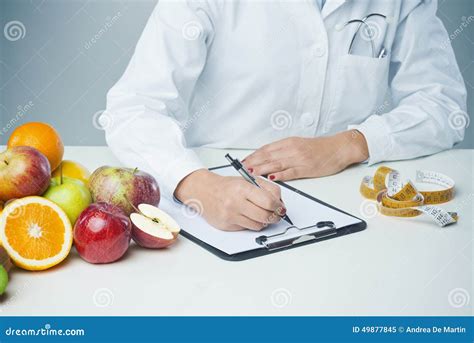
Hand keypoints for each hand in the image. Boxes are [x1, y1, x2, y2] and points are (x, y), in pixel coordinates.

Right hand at [174, 169, 285, 230]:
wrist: (204, 191)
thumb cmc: (227, 186)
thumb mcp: (248, 180)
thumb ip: (267, 189)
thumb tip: (280, 203)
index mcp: (243, 188)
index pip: (269, 202)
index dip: (278, 206)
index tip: (280, 207)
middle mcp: (236, 203)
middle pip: (265, 216)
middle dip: (274, 216)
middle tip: (276, 214)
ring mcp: (230, 215)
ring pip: (258, 225)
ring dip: (263, 221)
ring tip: (260, 214)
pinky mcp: (227, 225)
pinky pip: (247, 228)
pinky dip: (251, 224)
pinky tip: (247, 216)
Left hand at [243, 130, 368, 180]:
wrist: (338, 148)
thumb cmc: (319, 148)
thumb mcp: (299, 144)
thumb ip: (284, 150)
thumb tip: (268, 156)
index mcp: (289, 143)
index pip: (266, 149)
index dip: (254, 155)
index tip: (244, 160)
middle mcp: (292, 149)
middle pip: (268, 156)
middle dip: (254, 162)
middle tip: (242, 168)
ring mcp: (299, 159)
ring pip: (277, 164)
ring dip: (262, 169)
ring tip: (251, 173)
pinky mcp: (307, 168)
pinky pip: (291, 172)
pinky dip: (280, 175)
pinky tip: (272, 178)